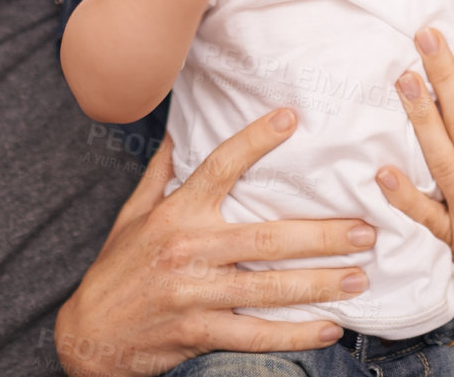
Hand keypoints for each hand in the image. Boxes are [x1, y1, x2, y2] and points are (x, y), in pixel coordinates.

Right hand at [54, 112, 371, 375]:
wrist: (88, 335)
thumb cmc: (117, 269)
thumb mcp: (133, 214)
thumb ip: (161, 173)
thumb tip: (178, 127)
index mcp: (175, 214)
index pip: (218, 167)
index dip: (254, 141)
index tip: (291, 118)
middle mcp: (187, 250)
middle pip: (265, 238)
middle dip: (320, 235)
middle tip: (364, 229)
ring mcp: (193, 294)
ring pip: (268, 289)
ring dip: (319, 284)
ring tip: (360, 277)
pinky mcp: (198, 332)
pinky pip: (254, 336)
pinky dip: (294, 335)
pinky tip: (329, 330)